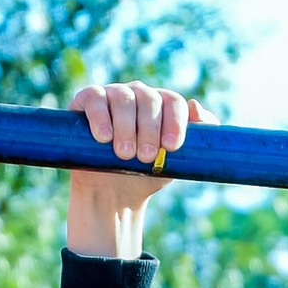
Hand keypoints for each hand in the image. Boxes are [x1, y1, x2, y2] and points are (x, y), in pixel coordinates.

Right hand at [66, 79, 192, 262]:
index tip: (172, 147)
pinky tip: (104, 137)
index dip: (175, 122)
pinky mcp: (87, 101)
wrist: (112, 193)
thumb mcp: (176, 162)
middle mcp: (139, 95)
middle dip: (150, 130)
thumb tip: (196, 106)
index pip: (173, 102)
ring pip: (123, 99)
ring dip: (127, 127)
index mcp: (162, 105)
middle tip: (146, 157)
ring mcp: (112, 95)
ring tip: (125, 154)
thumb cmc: (145, 174)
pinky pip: (95, 99)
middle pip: (149, 100)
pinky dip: (100, 117)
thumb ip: (199, 140)